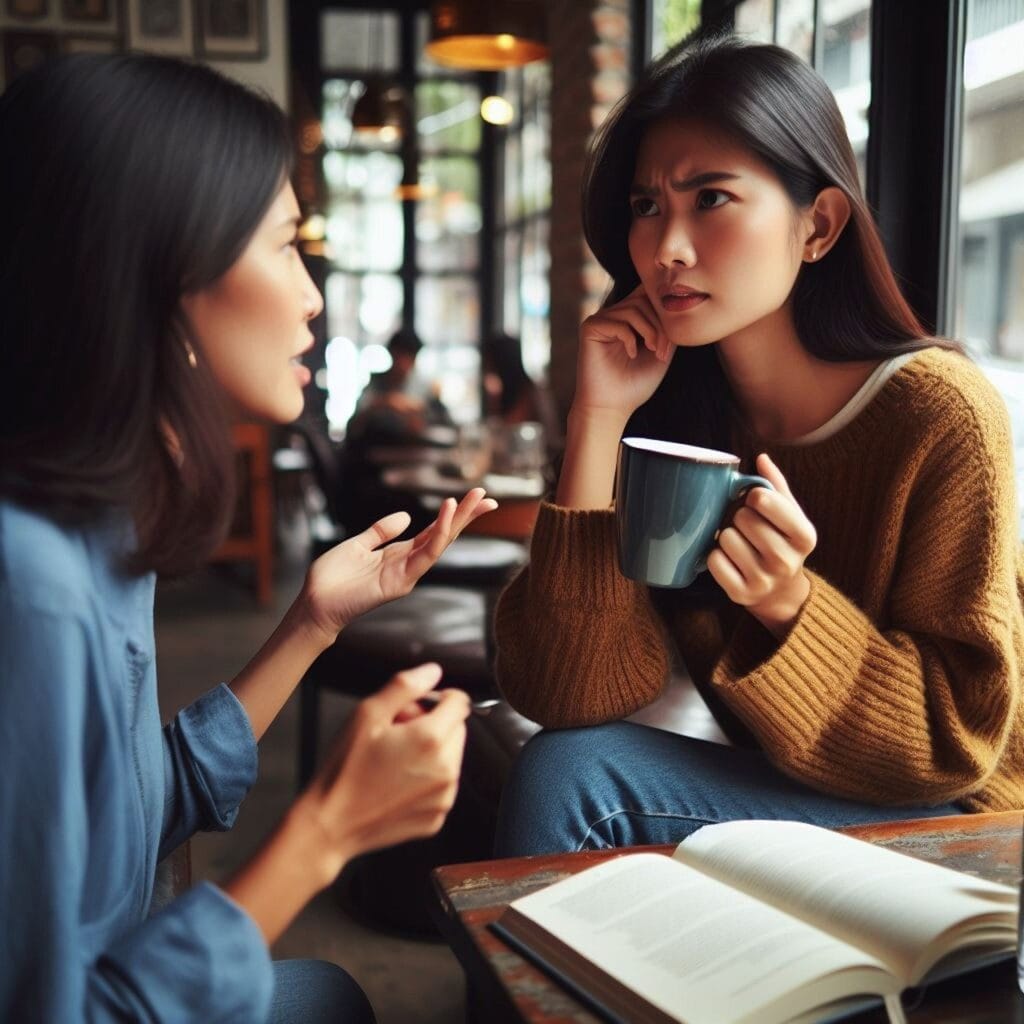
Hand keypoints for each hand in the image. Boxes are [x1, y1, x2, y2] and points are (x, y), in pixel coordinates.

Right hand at [299, 664, 469, 876]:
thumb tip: (433, 672)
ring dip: (432, 751)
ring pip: (451, 757)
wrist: (330, 825)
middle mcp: (446, 770)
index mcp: (431, 739)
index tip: (416, 707)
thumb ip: (405, 686)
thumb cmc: (344, 769)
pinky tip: (395, 782)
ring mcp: (444, 797)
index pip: (461, 703)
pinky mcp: (437, 817)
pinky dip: (427, 779)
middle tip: (397, 733)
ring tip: (393, 759)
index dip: (438, 698)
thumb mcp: (367, 714)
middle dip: (434, 724)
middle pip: (457, 729)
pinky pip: (442, 785)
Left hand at [301, 488, 497, 640]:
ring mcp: (407, 573)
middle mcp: (408, 563)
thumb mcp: (357, 545)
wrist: (314, 604)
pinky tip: (448, 514)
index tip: (474, 499)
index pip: (434, 531)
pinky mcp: (401, 582)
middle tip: (489, 498)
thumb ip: (380, 531)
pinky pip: (426, 555)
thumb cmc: (331, 579)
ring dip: (459, 520)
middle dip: (468, 517)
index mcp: (398, 553)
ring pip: (441, 543)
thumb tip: (406, 516)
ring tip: (476, 499)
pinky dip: (439, 534)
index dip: (454, 515)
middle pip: (445, 536)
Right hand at [574, 284, 673, 420]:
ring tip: (653, 352)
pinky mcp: (590, 328)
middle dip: (660, 325)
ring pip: (633, 309)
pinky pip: (618, 322)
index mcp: (629, 319)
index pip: (647, 294)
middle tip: (662, 351)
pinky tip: (631, 355)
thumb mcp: (661, 352)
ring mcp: (600, 320)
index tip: (671, 339)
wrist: (611, 407)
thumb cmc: (635, 384)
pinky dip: (630, 339)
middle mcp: (613, 315)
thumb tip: (675, 304)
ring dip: (650, 331)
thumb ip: (667, 328)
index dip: (663, 308)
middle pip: (643, 300)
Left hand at [706, 454, 815, 637]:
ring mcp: (764, 580)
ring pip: (725, 538)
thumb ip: (776, 486)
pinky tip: (729, 559)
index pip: (764, 499)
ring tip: (739, 543)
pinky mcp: (741, 594)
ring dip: (726, 536)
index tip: (755, 501)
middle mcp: (787, 561)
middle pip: (742, 518)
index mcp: (804, 536)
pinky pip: (713, 560)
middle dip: (739, 517)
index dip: (753, 496)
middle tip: (747, 526)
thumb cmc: (782, 542)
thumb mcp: (789, 515)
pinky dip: (715, 556)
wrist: (781, 592)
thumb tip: (761, 458)